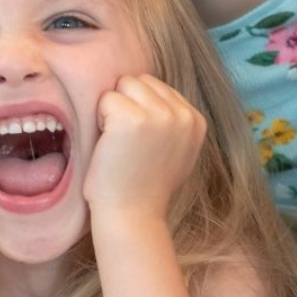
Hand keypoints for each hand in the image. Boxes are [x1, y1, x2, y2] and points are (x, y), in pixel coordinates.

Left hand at [83, 74, 204, 223]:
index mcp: (196, 121)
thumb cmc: (146, 187)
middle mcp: (183, 115)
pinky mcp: (132, 118)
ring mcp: (159, 115)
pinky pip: (106, 99)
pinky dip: (99, 119)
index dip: (140, 109)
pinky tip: (108, 144)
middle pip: (141, 81)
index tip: (140, 142)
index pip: (158, 87)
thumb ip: (173, 122)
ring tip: (117, 140)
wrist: (132, 216)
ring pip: (123, 85)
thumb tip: (154, 94)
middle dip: (127, 103)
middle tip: (125, 140)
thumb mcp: (177, 151)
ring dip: (112, 108)